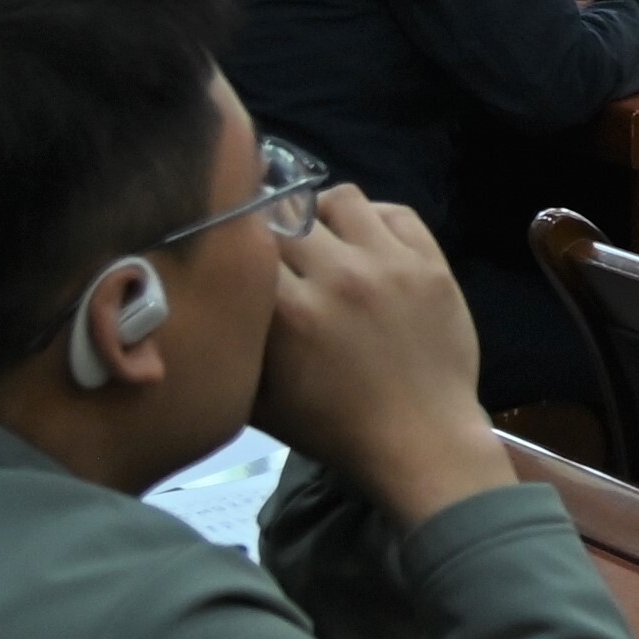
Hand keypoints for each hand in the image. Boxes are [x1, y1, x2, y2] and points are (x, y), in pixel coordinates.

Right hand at [258, 185, 512, 522]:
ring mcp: (391, 265)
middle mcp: (338, 276)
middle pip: (289, 215)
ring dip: (323, 213)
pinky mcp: (432, 264)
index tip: (235, 248)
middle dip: (275, 228)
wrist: (420, 439)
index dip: (237, 242)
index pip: (248, 242)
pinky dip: (373, 218)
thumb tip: (206, 302)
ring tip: (322, 237)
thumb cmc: (333, 427)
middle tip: (278, 247)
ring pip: (343, 199)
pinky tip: (365, 240)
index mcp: (290, 312)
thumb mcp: (260, 400)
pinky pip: (396, 212)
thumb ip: (232, 347)